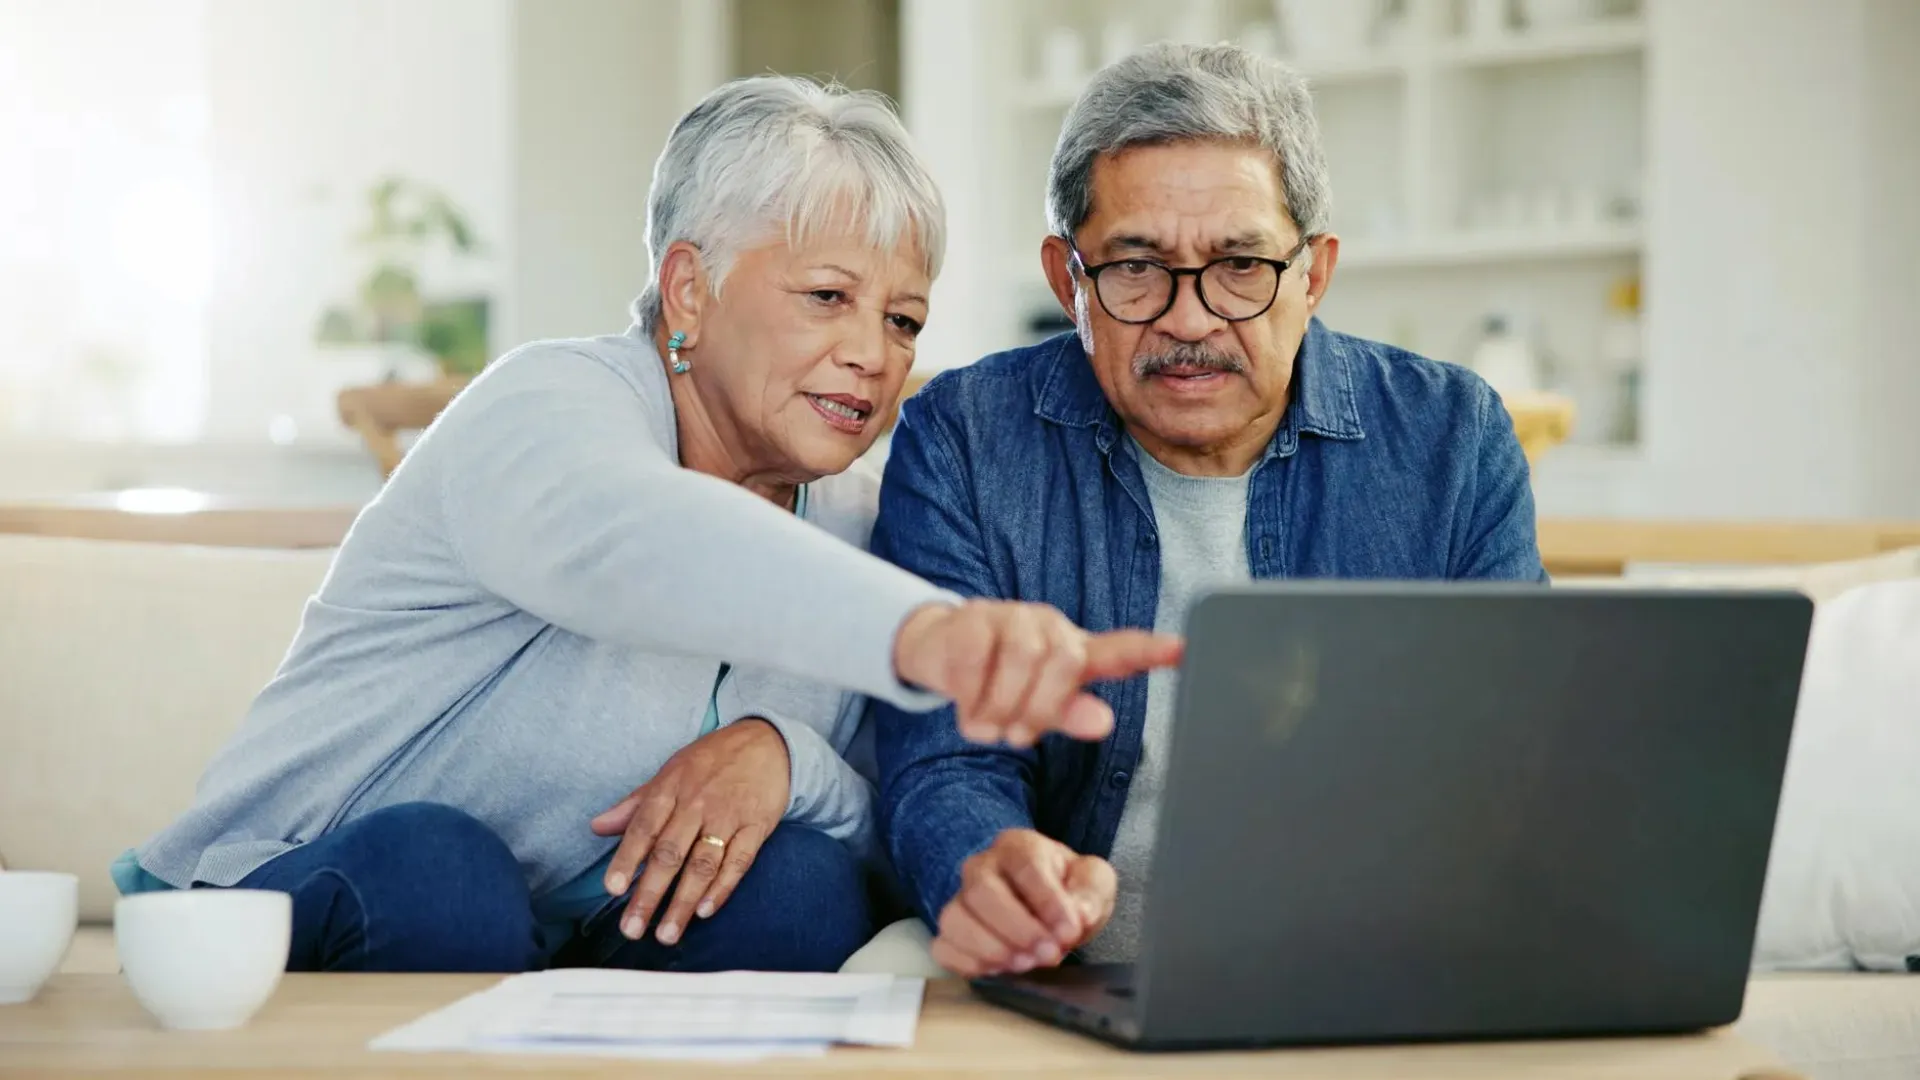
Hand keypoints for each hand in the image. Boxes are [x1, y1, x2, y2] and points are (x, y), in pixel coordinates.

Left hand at [589, 718, 789, 945]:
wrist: (766, 742)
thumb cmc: (711, 761)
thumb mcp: (669, 773)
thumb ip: (634, 805)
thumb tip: (597, 827)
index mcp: (671, 789)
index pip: (643, 828)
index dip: (626, 859)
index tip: (612, 889)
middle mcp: (697, 804)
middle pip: (670, 854)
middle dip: (649, 894)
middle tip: (632, 928)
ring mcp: (728, 817)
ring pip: (702, 864)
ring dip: (683, 902)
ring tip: (666, 933)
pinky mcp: (756, 827)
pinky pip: (739, 861)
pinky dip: (722, 888)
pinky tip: (706, 911)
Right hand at [893, 601, 1182, 747]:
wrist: (939, 651)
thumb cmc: (1000, 682)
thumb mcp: (1037, 707)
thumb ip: (1070, 714)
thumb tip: (1103, 721)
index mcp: (1076, 651)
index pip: (1121, 649)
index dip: (1151, 650)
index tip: (1182, 649)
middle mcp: (1050, 627)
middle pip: (1065, 662)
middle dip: (1039, 709)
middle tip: (1016, 734)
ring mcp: (1012, 616)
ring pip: (1023, 657)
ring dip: (1002, 706)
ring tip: (988, 727)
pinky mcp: (973, 617)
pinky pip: (979, 658)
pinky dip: (972, 696)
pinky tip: (968, 709)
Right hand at [930, 828, 1116, 977]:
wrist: (1047, 907)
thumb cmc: (1067, 890)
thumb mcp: (1093, 882)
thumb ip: (1091, 891)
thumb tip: (1079, 914)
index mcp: (1019, 846)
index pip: (1025, 865)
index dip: (1047, 901)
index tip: (1070, 931)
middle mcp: (982, 867)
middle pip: (982, 891)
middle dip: (1017, 928)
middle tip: (1049, 954)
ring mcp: (961, 900)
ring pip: (955, 919)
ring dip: (991, 948)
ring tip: (1025, 965)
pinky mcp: (951, 932)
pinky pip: (943, 947)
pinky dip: (968, 964)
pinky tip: (999, 971)